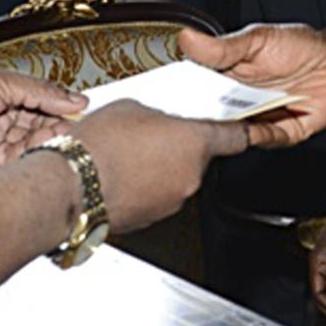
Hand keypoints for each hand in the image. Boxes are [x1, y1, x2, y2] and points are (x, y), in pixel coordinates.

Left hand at [0, 56, 85, 175]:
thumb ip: (40, 93)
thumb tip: (78, 100)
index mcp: (6, 91)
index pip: (45, 103)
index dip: (63, 110)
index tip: (84, 118)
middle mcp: (0, 116)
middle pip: (39, 128)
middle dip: (57, 132)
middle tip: (75, 136)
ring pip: (28, 149)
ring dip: (44, 149)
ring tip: (59, 147)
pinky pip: (9, 167)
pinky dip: (26, 165)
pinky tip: (39, 161)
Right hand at [69, 100, 248, 231]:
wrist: (70, 185)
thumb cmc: (99, 146)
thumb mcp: (132, 106)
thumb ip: (159, 113)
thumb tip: (157, 122)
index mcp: (194, 142)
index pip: (236, 136)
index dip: (246, 130)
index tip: (255, 129)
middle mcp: (190, 177)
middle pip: (198, 157)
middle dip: (178, 146)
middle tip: (149, 135)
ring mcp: (172, 201)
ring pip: (175, 177)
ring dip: (158, 167)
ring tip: (125, 155)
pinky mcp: (151, 219)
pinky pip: (156, 196)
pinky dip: (144, 186)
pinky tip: (118, 173)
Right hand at [179, 24, 325, 147]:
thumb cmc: (301, 47)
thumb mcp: (258, 39)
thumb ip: (224, 47)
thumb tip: (187, 39)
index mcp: (228, 76)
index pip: (196, 89)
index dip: (180, 95)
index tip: (163, 96)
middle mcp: (241, 101)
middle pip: (211, 116)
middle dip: (198, 118)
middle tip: (183, 117)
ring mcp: (260, 118)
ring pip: (235, 132)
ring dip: (226, 131)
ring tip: (214, 127)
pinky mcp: (283, 131)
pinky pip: (267, 138)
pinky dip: (260, 135)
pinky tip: (253, 130)